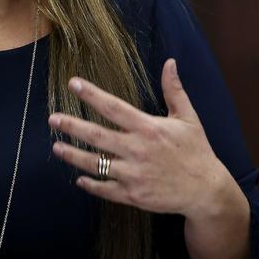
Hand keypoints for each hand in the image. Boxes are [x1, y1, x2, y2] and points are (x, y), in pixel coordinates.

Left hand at [48, 58, 238, 220]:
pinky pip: (105, 189)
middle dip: (72, 126)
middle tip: (53, 118)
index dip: (92, 95)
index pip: (114, 107)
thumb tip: (170, 62)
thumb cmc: (196, 151)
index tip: (73, 83)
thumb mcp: (188, 118)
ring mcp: (134, 174)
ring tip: (56, 147)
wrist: (206, 191)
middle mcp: (137, 150)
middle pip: (97, 136)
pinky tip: (79, 178)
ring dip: (73, 156)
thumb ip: (174, 90)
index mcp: (148, 128)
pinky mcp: (133, 195)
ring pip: (96, 164)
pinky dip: (91, 184)